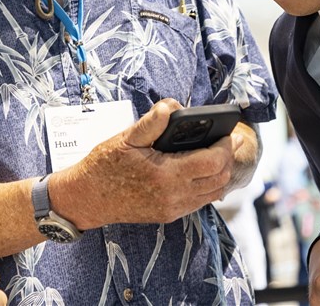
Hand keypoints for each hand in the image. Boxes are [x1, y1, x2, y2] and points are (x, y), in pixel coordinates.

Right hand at [51, 99, 246, 228]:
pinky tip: (203, 171)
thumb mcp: (126, 138)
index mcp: (166, 175)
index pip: (212, 162)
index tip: (230, 133)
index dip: (226, 146)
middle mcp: (173, 196)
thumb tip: (172, 106)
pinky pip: (199, 201)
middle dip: (229, 158)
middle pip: (218, 178)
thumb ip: (152, 122)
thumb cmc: (104, 166)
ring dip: (221, 173)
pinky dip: (208, 186)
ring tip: (221, 154)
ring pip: (212, 193)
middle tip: (232, 140)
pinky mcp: (168, 214)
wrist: (86, 198)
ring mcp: (172, 208)